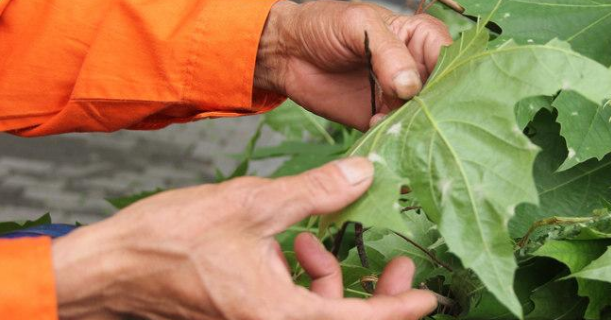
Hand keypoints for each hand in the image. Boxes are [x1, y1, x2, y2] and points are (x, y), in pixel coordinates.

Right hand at [52, 157, 436, 319]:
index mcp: (276, 315)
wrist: (110, 268)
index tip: (429, 296)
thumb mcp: (251, 205)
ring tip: (315, 240)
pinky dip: (301, 281)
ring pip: (317, 314)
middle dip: (375, 293)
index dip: (399, 310)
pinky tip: (289, 246)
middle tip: (396, 263)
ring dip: (331, 279)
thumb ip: (314, 193)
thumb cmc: (166, 242)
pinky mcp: (244, 316)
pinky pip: (290, 309)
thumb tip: (363, 175)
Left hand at [255, 1, 451, 129]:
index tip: (442, 92)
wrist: (288, 54)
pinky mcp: (382, 120)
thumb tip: (411, 85)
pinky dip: (394, 137)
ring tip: (399, 124)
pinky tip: (380, 128)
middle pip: (444, 93)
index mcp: (420, 38)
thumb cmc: (324, 26)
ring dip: (416, 126)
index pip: (451, 57)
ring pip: (424, 118)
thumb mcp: (358, 26)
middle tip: (423, 115)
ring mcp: (402, 98)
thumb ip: (388, 52)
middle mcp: (418, 69)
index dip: (453, 75)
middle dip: (438, 107)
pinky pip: (398, 134)